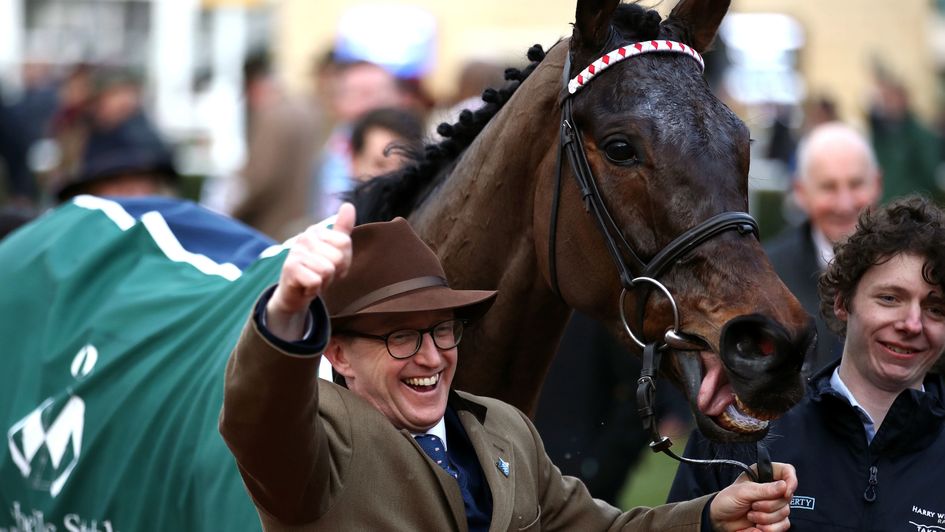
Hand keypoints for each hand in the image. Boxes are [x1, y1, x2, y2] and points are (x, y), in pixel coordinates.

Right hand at [265, 203, 355, 339]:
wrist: (293, 294)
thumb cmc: (316, 271)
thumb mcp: (333, 250)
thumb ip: (342, 230)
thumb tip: (348, 205)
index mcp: (317, 230)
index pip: (345, 243)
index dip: (344, 261)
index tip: (332, 265)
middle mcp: (305, 237)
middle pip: (337, 257)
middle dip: (334, 273)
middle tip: (321, 275)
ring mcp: (296, 251)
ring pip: (327, 270)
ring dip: (324, 282)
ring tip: (313, 280)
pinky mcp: (289, 268)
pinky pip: (316, 281)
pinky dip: (314, 290)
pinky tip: (306, 287)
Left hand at [708, 462, 796, 531]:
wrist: (720, 520)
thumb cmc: (727, 500)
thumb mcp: (742, 492)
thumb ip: (763, 489)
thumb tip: (784, 486)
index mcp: (764, 475)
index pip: (787, 471)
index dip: (791, 481)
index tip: (785, 492)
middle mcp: (772, 489)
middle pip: (787, 497)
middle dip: (768, 506)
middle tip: (752, 506)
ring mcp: (774, 505)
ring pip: (785, 513)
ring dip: (766, 518)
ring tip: (750, 515)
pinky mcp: (774, 520)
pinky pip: (783, 526)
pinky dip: (769, 529)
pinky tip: (756, 526)